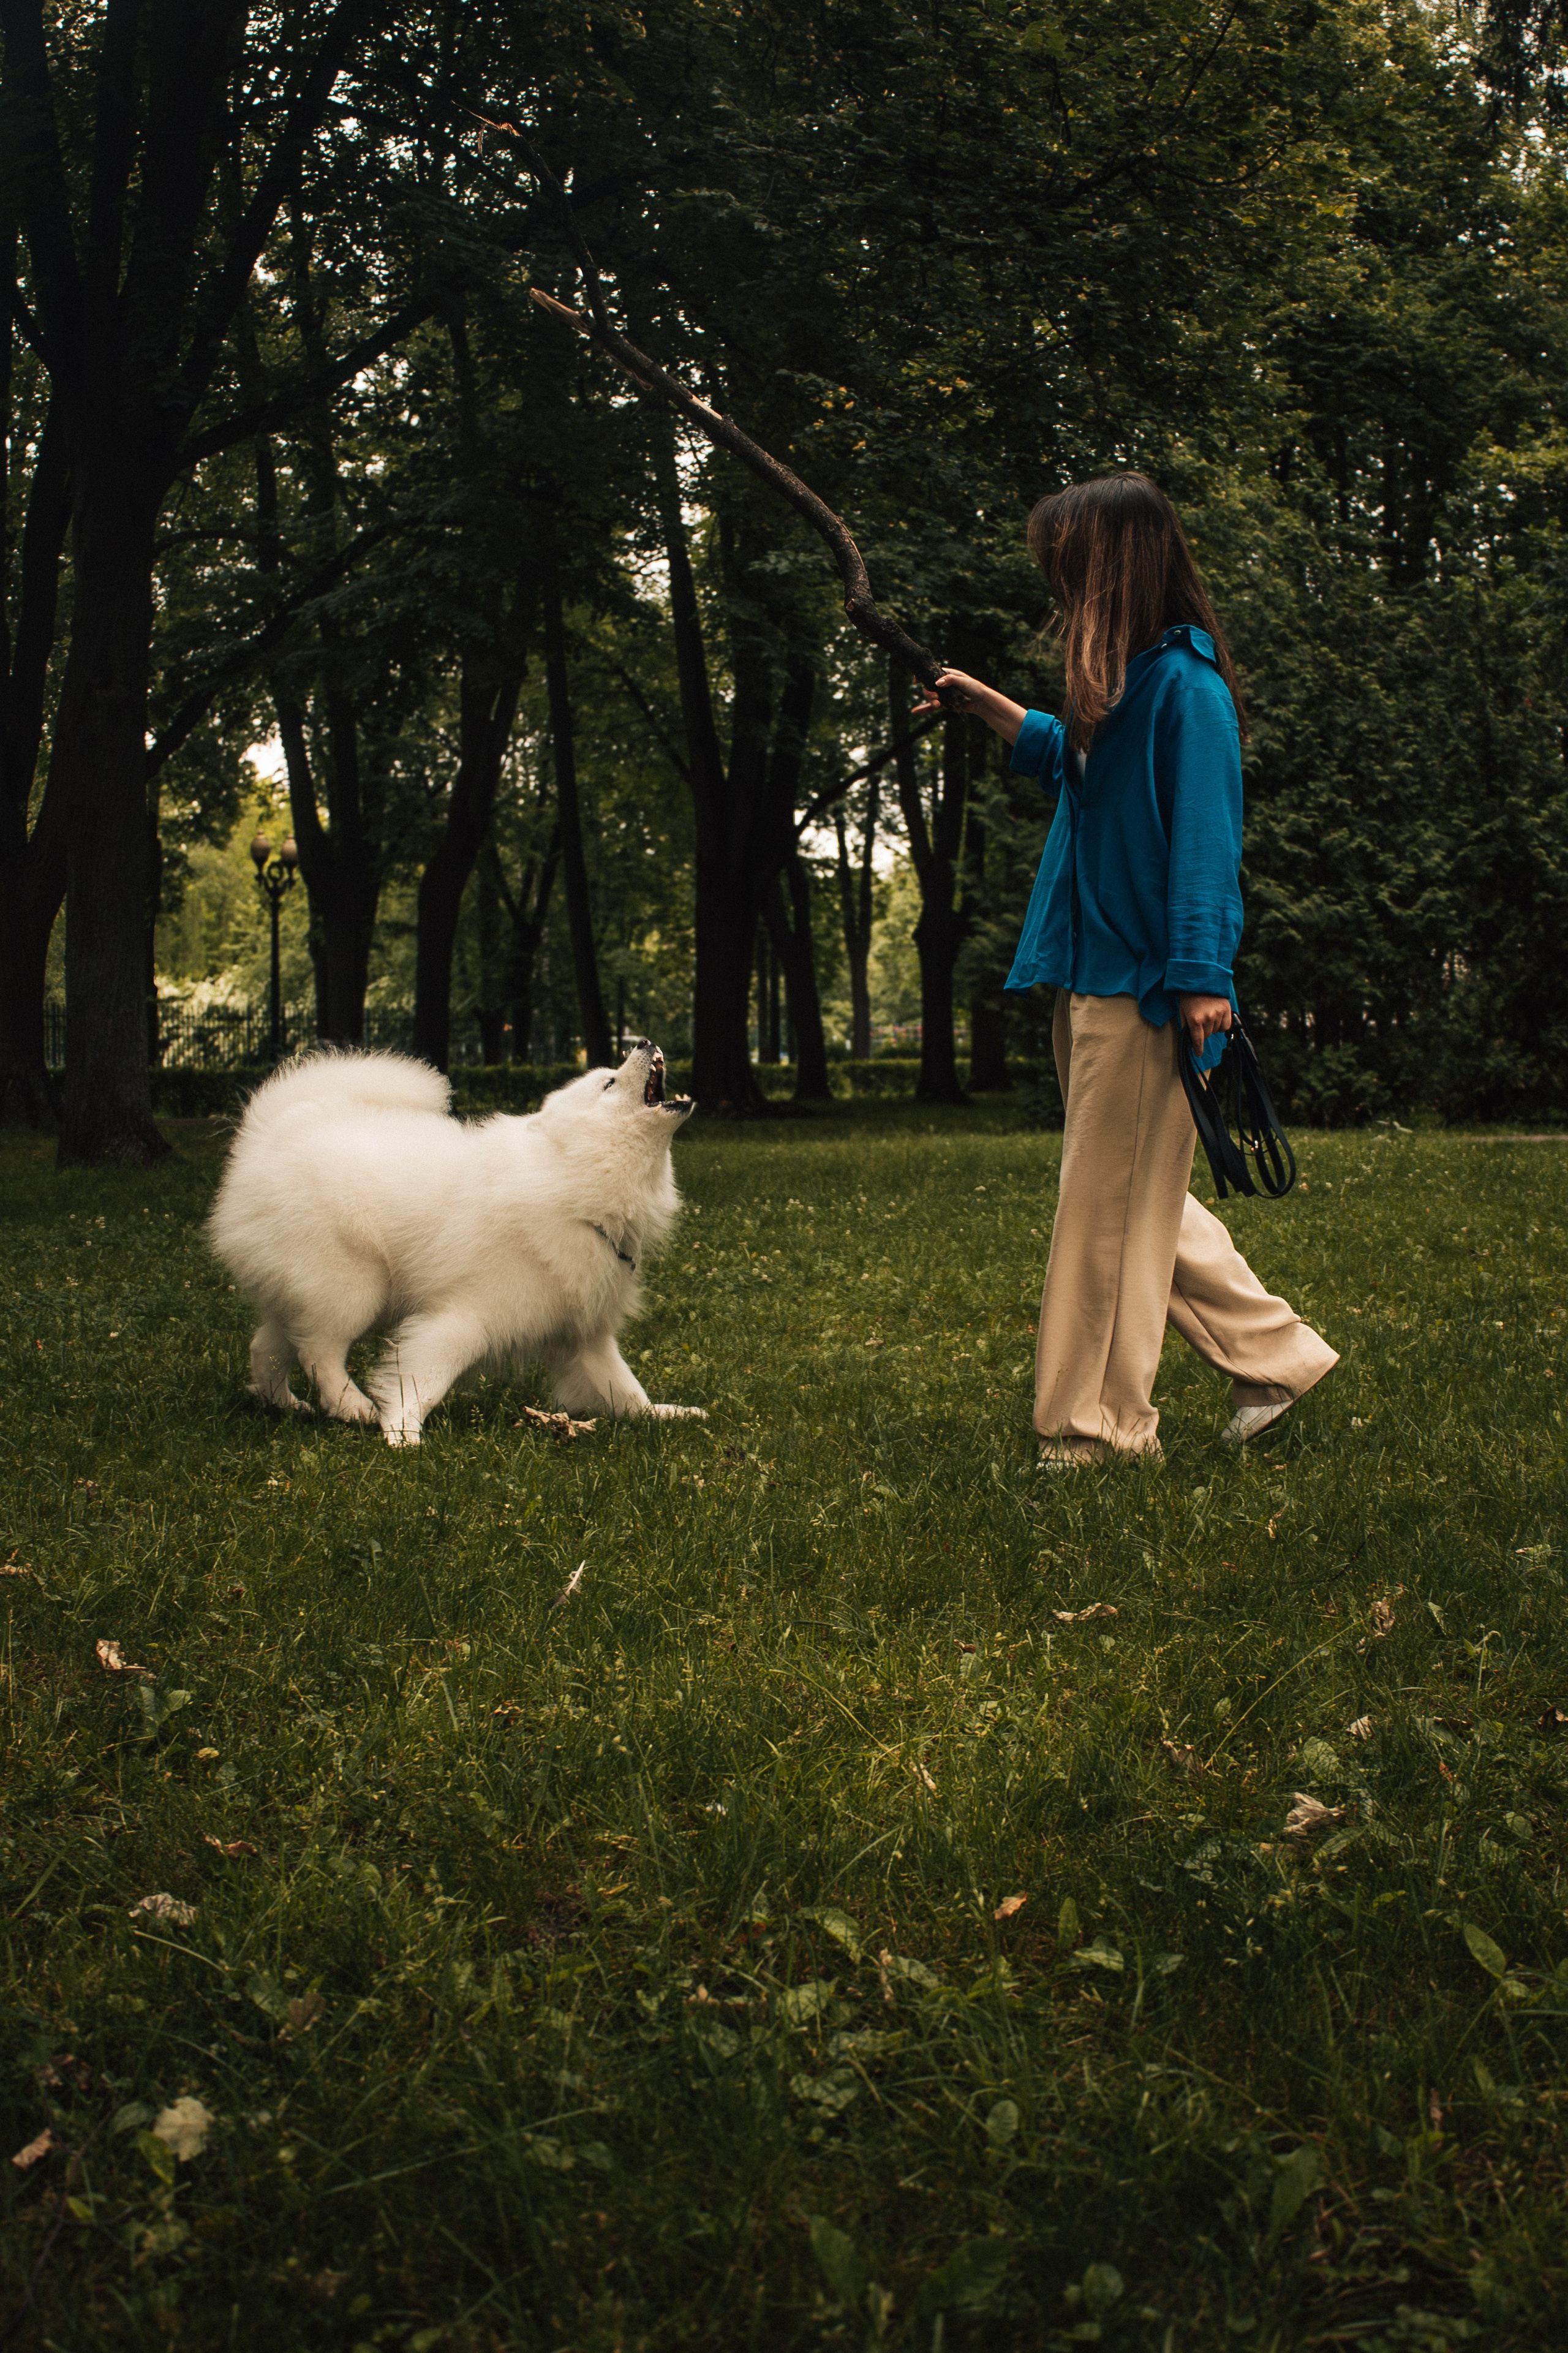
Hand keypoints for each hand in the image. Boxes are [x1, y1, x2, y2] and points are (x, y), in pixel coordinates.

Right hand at [912, 670, 1026, 743]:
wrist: (981, 701)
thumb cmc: (974, 688)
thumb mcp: (963, 681)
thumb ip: (950, 680)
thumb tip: (937, 683)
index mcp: (946, 674)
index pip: (930, 673)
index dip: (922, 675)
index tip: (915, 681)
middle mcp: (942, 683)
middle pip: (928, 686)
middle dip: (929, 693)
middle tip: (936, 698)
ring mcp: (942, 694)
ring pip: (930, 696)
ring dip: (930, 701)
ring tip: (937, 705)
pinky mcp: (944, 703)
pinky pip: (931, 706)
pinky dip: (924, 708)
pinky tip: (915, 711)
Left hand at [1179, 993, 1232, 1050]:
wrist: (1201, 980)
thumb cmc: (1189, 996)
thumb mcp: (1182, 1011)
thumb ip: (1185, 1026)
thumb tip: (1189, 1040)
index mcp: (1194, 1019)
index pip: (1197, 1040)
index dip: (1198, 1049)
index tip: (1198, 1054)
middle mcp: (1207, 1018)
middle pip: (1207, 1035)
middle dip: (1203, 1032)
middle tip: (1200, 1021)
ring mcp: (1218, 1014)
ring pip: (1216, 1031)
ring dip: (1212, 1027)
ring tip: (1208, 1015)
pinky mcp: (1226, 1010)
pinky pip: (1226, 1026)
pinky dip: (1222, 1025)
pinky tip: (1217, 1017)